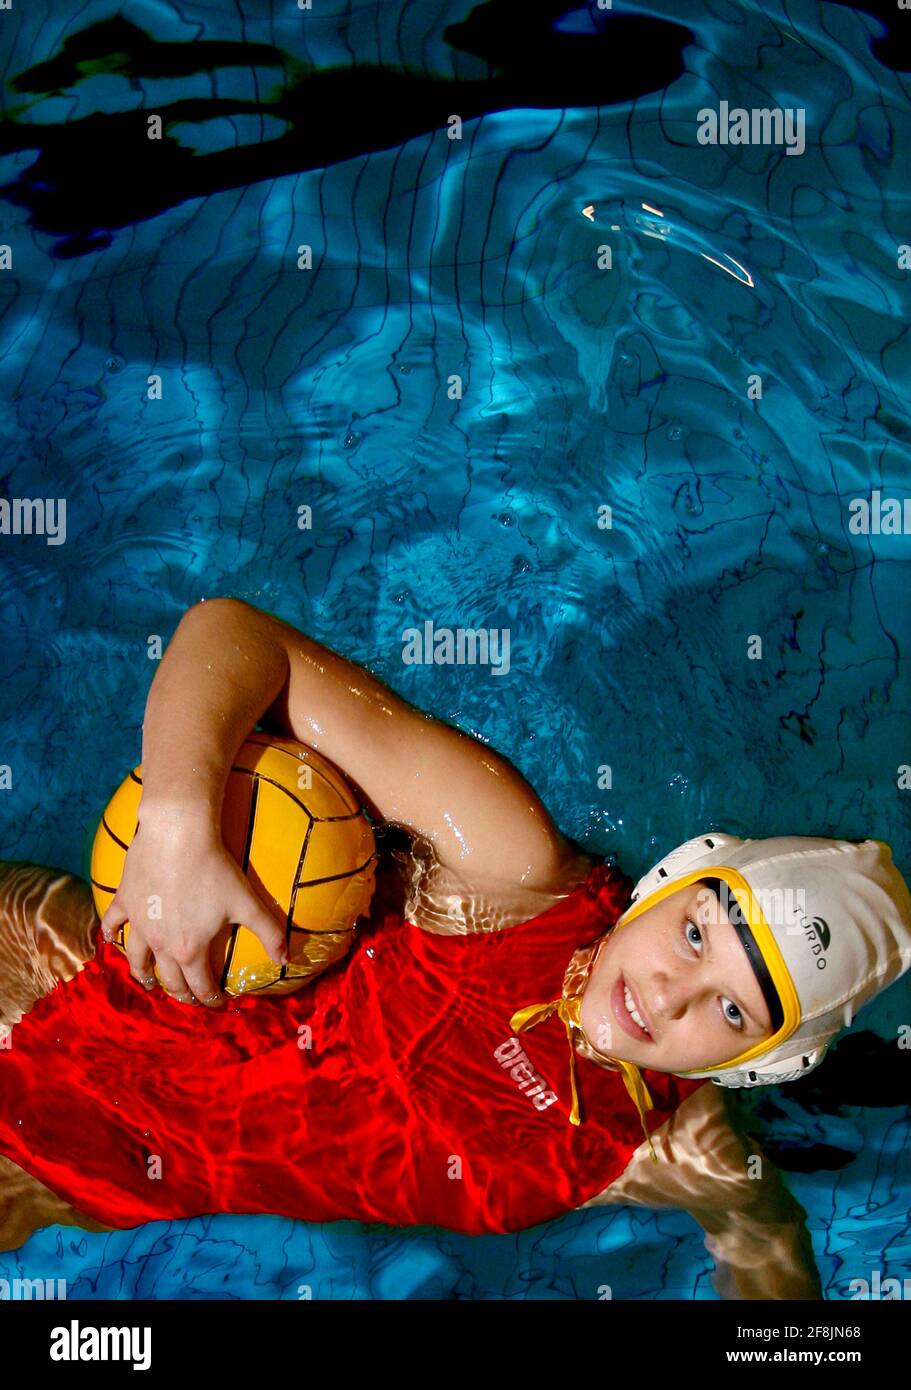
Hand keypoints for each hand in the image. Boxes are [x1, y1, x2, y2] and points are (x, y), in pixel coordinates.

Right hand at [99, 807, 287, 1006]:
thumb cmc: (214, 869)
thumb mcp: (247, 902)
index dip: (211, 999)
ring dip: (143, 976)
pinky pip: (111, 925)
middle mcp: (160, 944)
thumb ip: (270, 933)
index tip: (217, 1002)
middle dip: (181, 993)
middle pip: (169, 980)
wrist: (178, 835)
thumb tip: (286, 959)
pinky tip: (111, 940)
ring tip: (149, 982)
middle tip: (189, 996)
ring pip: (136, 961)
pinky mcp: (124, 902)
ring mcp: (139, 924)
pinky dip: (110, 936)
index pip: (201, 986)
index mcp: (190, 950)